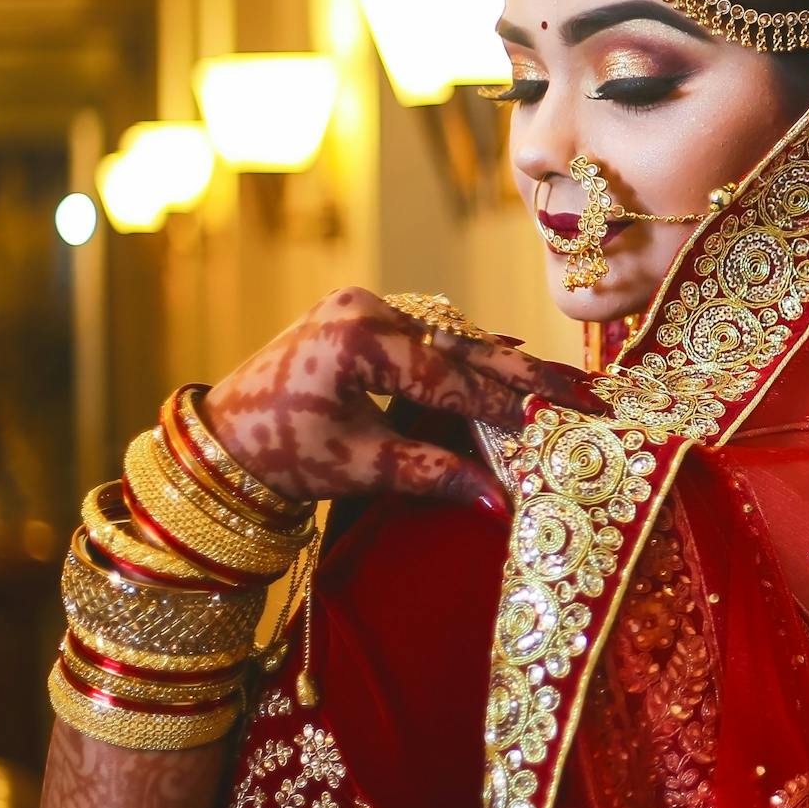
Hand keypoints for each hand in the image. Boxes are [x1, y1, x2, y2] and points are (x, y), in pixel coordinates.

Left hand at [198, 286, 600, 510]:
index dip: (508, 403)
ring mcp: (365, 305)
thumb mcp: (362, 466)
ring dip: (505, 362)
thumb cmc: (282, 455)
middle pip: (464, 344)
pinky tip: (514, 362)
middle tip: (585, 390)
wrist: (223, 440)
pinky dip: (472, 357)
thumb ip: (434, 472)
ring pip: (454, 336)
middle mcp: (366, 307)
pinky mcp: (365, 315)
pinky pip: (433, 335)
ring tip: (563, 382)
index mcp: (359, 337)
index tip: (557, 422)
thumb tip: (502, 502)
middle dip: (527, 371)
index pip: (452, 375)